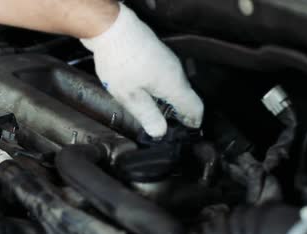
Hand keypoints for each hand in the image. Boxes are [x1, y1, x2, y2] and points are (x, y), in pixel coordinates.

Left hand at [81, 3, 203, 137]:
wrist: (111, 28)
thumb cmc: (119, 60)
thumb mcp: (130, 96)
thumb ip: (147, 115)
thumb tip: (159, 132)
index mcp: (174, 85)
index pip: (196, 107)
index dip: (193, 123)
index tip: (189, 132)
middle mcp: (175, 71)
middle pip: (185, 97)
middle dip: (178, 114)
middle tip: (167, 127)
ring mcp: (167, 60)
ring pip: (173, 85)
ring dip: (166, 100)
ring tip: (153, 113)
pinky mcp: (156, 54)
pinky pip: (163, 75)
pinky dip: (158, 87)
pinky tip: (142, 93)